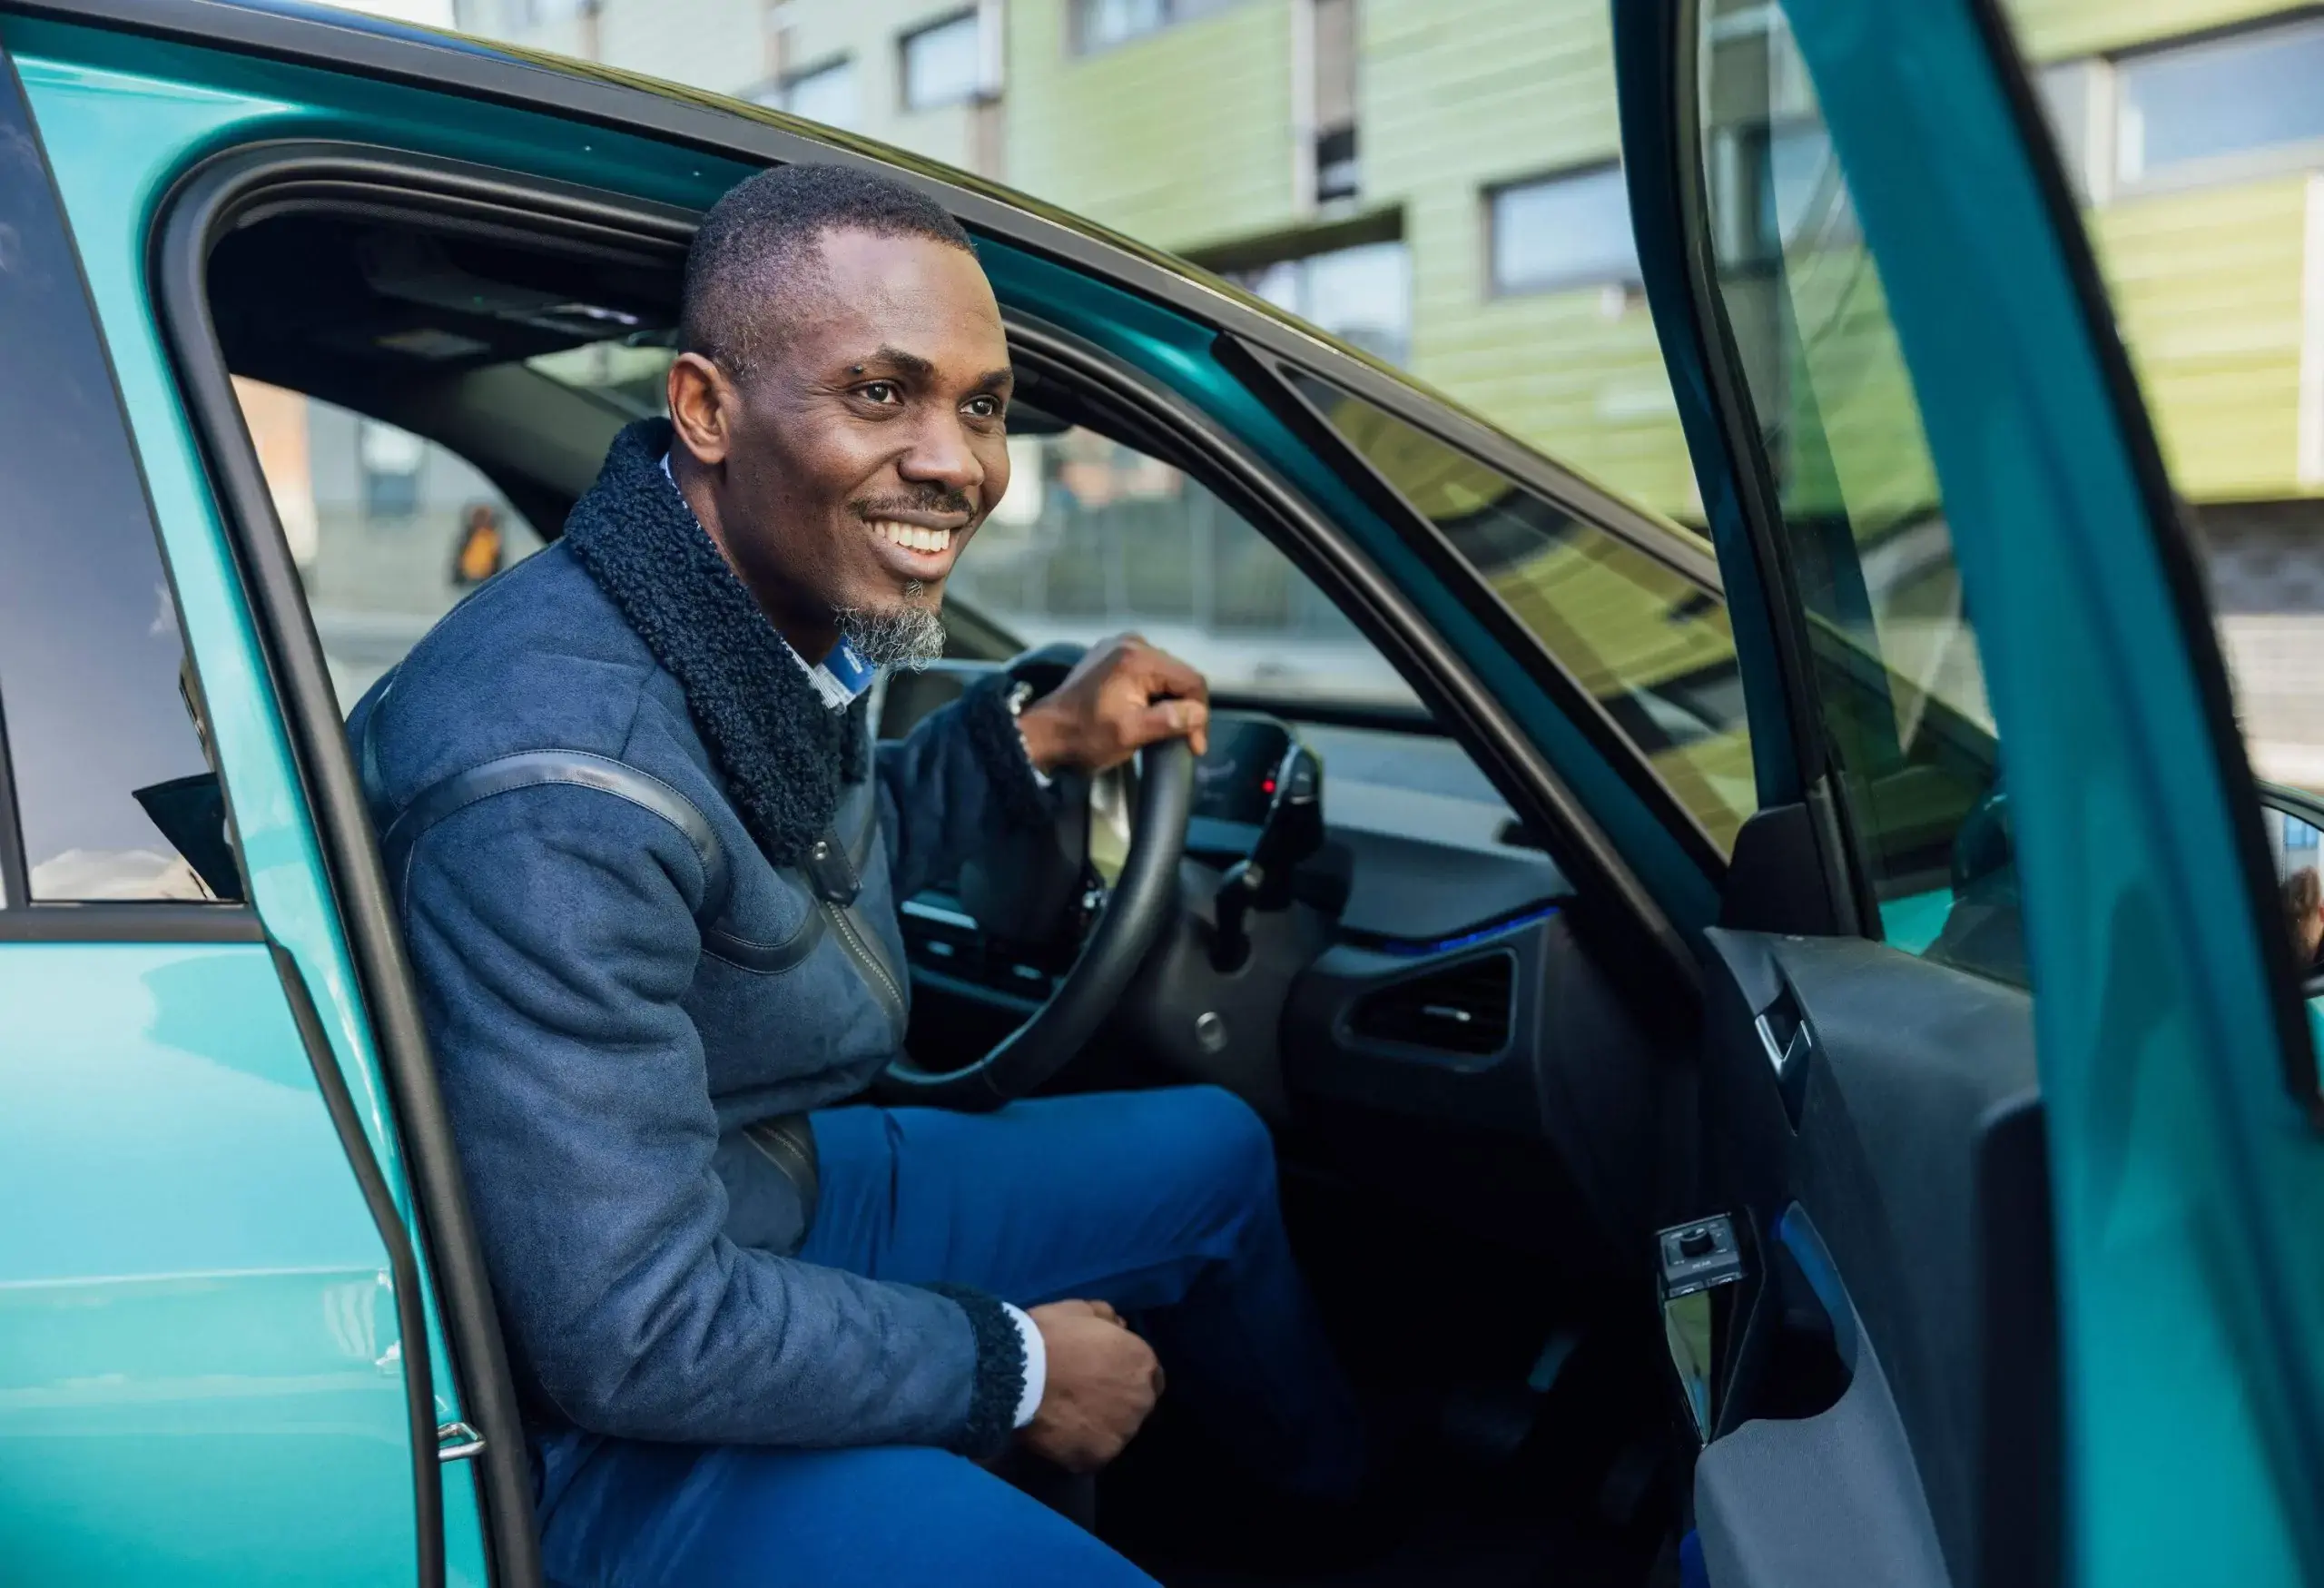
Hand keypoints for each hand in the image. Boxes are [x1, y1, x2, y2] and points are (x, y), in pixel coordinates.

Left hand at [1016, 634, 1209, 774]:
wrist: (1043, 734)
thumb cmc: (1085, 736)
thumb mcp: (1131, 733)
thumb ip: (1170, 720)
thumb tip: (1199, 713)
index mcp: (1138, 657)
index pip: (1191, 680)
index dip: (1199, 714)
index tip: (1194, 746)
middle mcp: (1132, 642)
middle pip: (1179, 675)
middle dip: (1186, 708)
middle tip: (1184, 741)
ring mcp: (1119, 647)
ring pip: (1164, 675)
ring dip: (1170, 702)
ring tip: (1166, 730)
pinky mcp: (1109, 657)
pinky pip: (1146, 673)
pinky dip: (1152, 694)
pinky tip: (1147, 714)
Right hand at [1018, 1299, 1163, 1472]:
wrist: (1020, 1374)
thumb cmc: (1052, 1335)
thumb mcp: (1080, 1310)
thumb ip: (1107, 1318)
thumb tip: (1119, 1326)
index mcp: (1142, 1363)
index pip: (1150, 1377)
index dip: (1128, 1376)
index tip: (1107, 1376)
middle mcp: (1141, 1401)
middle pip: (1135, 1407)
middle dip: (1117, 1402)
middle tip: (1084, 1397)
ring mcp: (1121, 1433)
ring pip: (1115, 1433)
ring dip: (1099, 1426)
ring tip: (1068, 1418)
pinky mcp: (1097, 1458)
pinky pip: (1091, 1454)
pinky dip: (1079, 1447)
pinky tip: (1058, 1436)